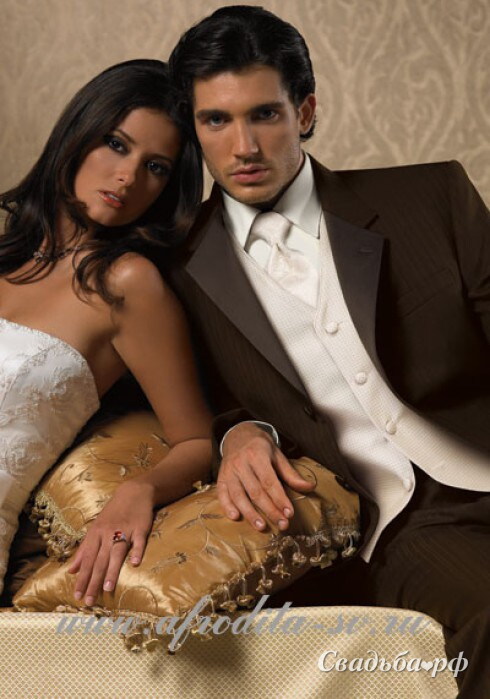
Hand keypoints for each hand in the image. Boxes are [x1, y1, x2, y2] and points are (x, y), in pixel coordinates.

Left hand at [68, 480, 154, 605]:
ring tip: (108, 588)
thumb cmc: (113, 513)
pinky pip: (139, 541)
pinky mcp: (140, 527)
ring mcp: (125, 529)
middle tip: (89, 600)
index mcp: (95, 534)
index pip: (87, 559)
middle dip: (94, 580)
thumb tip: (70, 570)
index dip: (81, 577)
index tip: (76, 595)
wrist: (133, 492)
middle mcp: (108, 533)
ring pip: (117, 552)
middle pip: (100, 559)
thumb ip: (84, 550)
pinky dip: (137, 551)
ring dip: (112, 570)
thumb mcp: (95, 529)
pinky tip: (135, 564)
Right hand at [218, 422, 314, 531]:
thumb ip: (291, 474)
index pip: (270, 481)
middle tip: (282, 524)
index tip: (289, 513)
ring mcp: (229, 470)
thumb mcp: (277, 455)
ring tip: (261, 526)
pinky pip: (222, 493)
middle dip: (270, 510)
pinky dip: (227, 506)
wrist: (238, 433)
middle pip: (256, 491)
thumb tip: (309, 487)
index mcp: (257, 455)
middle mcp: (241, 463)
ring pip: (238, 495)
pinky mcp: (221, 477)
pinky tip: (235, 517)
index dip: (280, 499)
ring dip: (250, 513)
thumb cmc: (260, 446)